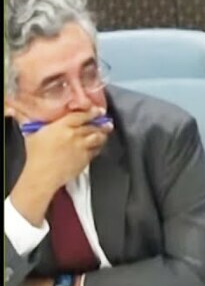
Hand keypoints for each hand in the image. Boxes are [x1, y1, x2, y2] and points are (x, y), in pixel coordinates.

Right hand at [9, 108, 112, 225]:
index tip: (98, 110)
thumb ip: (32, 122)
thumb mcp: (32, 135)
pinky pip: (96, 150)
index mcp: (62, 126)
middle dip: (101, 124)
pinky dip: (99, 146)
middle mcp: (75, 134)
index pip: (81, 115)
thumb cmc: (35, 155)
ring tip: (105, 132)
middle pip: (93, 126)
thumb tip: (18, 111)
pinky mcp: (86, 158)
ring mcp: (82, 147)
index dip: (92, 112)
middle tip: (106, 122)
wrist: (43, 175)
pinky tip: (98, 145)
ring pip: (98, 138)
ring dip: (103, 134)